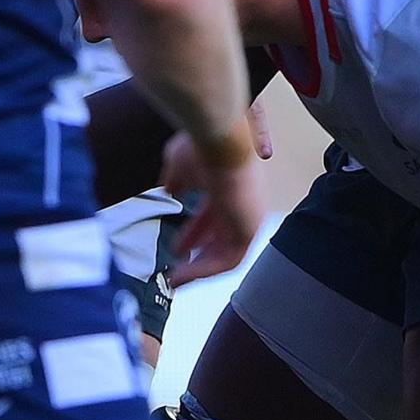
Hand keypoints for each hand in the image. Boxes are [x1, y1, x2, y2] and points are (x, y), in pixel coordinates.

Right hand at [161, 130, 267, 284]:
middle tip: (177, 271)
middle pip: (221, 239)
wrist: (219, 141)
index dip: (193, 235)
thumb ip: (176, 181)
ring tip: (177, 279)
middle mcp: (242, 205)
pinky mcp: (249, 229)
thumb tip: (171, 191)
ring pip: (226, 254)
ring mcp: (248, 217)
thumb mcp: (179, 165)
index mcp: (228, 189)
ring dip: (200, 268)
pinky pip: (229, 260)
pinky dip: (206, 269)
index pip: (212, 219)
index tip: (177, 248)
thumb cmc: (202, 147)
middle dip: (197, 256)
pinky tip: (185, 274)